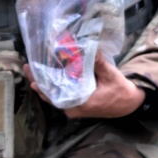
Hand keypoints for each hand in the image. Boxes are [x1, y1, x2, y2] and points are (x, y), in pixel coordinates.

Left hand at [27, 50, 145, 118]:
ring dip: (44, 83)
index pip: (55, 94)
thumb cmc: (121, 91)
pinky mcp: (76, 106)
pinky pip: (60, 97)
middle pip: (50, 96)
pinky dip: (53, 86)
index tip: (32, 71)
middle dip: (38, 81)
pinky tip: (48, 75)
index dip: (42, 82)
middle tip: (27, 66)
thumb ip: (98, 63)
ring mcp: (74, 109)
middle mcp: (74, 109)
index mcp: (81, 103)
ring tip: (33, 69)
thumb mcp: (111, 75)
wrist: (130, 103)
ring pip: (54, 97)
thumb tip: (87, 47)